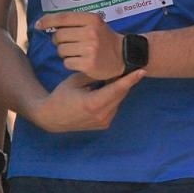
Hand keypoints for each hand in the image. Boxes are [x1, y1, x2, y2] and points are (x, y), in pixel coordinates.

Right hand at [29, 71, 144, 132]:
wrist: (51, 118)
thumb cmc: (61, 96)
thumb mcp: (76, 81)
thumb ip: (94, 75)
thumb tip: (110, 68)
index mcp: (93, 103)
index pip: (117, 89)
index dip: (130, 79)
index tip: (141, 70)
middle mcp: (102, 115)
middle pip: (120, 94)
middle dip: (123, 81)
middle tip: (124, 67)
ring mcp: (104, 122)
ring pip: (117, 101)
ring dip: (117, 90)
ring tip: (110, 79)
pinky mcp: (104, 125)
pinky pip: (113, 107)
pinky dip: (112, 98)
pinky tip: (105, 90)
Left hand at [37, 11, 123, 80]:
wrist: (123, 56)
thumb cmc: (103, 38)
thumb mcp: (93, 23)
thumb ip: (72, 22)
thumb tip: (42, 23)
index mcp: (92, 19)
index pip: (63, 18)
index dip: (47, 21)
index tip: (38, 25)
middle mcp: (91, 32)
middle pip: (58, 36)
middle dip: (59, 41)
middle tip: (69, 43)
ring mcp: (90, 49)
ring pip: (61, 50)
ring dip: (64, 53)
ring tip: (77, 52)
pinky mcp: (88, 64)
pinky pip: (67, 63)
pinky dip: (70, 63)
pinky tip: (80, 61)